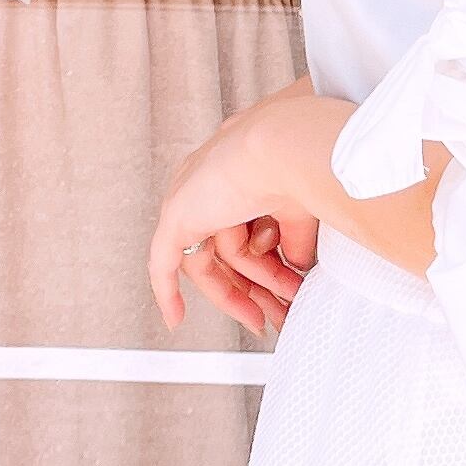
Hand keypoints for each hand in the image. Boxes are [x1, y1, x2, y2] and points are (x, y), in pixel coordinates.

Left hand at [149, 92, 334, 334]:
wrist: (287, 146)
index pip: (241, 232)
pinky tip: (175, 320)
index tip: (284, 291)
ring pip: (210, 263)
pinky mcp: (177, 217)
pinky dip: (167, 293)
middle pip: (224, 252)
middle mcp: (208, 185)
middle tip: (277, 314)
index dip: (263, 267)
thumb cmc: (302, 160)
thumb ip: (294, 237)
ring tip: (273, 310)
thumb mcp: (301, 209)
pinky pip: (163, 264)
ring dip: (243, 294)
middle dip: (255, 289)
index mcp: (235, 173)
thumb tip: (296, 264)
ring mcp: (189, 200)